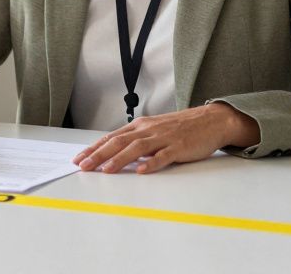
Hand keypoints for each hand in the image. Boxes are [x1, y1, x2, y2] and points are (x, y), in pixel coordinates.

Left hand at [71, 103, 257, 173]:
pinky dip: (151, 164)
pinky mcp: (179, 147)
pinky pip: (163, 156)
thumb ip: (137, 140)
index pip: (112, 137)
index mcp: (141, 126)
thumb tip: (116, 153)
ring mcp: (164, 138)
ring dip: (119, 160)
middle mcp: (149, 130)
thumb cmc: (181, 127)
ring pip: (137, 148)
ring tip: (105, 170)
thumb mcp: (154, 130)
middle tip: (83, 166)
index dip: (94, 148)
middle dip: (99, 154)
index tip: (79, 158)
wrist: (211, 120)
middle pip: (119, 142)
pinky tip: (141, 171)